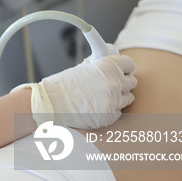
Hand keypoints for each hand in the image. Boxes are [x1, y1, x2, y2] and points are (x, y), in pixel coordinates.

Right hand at [13, 53, 137, 128]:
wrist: (49, 104)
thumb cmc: (61, 86)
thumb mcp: (82, 69)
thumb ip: (100, 68)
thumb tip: (112, 68)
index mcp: (107, 66)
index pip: (129, 64)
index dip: (125, 68)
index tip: (123, 72)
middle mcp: (113, 82)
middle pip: (132, 82)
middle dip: (123, 84)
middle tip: (110, 86)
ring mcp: (112, 100)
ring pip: (128, 99)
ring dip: (118, 98)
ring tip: (101, 98)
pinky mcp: (109, 116)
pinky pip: (118, 113)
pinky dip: (110, 111)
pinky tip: (96, 108)